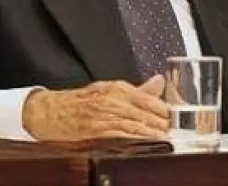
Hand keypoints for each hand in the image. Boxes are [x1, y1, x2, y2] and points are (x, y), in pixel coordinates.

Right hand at [22, 76, 168, 140]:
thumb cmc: (79, 102)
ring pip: (137, 126)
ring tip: (168, 140)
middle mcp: (114, 100)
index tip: (178, 119)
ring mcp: (106, 116)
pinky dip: (137, 141)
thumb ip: (138, 89)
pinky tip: (147, 145)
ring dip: (154, 135)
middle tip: (178, 133)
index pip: (151, 100)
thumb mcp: (109, 89)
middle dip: (164, 125)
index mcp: (119, 88)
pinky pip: (123, 137)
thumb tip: (160, 82)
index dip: (167, 112)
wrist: (49, 112)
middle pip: (147, 114)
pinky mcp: (97, 131)